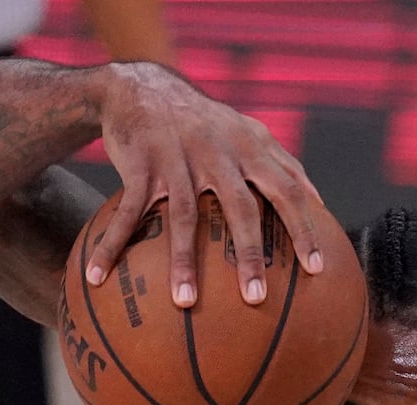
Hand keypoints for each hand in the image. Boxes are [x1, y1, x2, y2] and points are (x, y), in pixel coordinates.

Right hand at [87, 62, 323, 306]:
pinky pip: (127, 212)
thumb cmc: (203, 123)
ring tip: (185, 304)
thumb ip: (282, 164)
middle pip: (240, 209)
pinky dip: (112, 245)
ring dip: (183, 262)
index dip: (304, 228)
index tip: (317, 269)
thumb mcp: (246, 132)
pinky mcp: (140, 165)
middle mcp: (217, 152)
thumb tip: (319, 203)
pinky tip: (96, 277)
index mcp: (249, 148)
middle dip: (249, 256)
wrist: (140, 88)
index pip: (287, 190)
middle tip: (256, 300)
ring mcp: (177, 159)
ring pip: (184, 217)